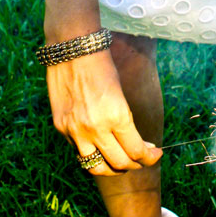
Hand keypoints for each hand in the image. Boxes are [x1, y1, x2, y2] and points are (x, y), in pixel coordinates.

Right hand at [47, 47, 160, 174]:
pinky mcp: (61, 127)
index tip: (154, 154)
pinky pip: (79, 151)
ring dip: (112, 168)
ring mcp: (75, 130)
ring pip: (96, 167)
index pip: (137, 152)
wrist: (72, 48)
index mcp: (117, 116)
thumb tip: (135, 145)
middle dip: (135, 164)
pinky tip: (98, 145)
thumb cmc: (102, 66)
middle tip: (140, 159)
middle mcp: (95, 128)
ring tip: (119, 162)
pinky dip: (91, 152)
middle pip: (120, 164)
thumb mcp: (121, 95)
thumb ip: (125, 123)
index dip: (149, 158)